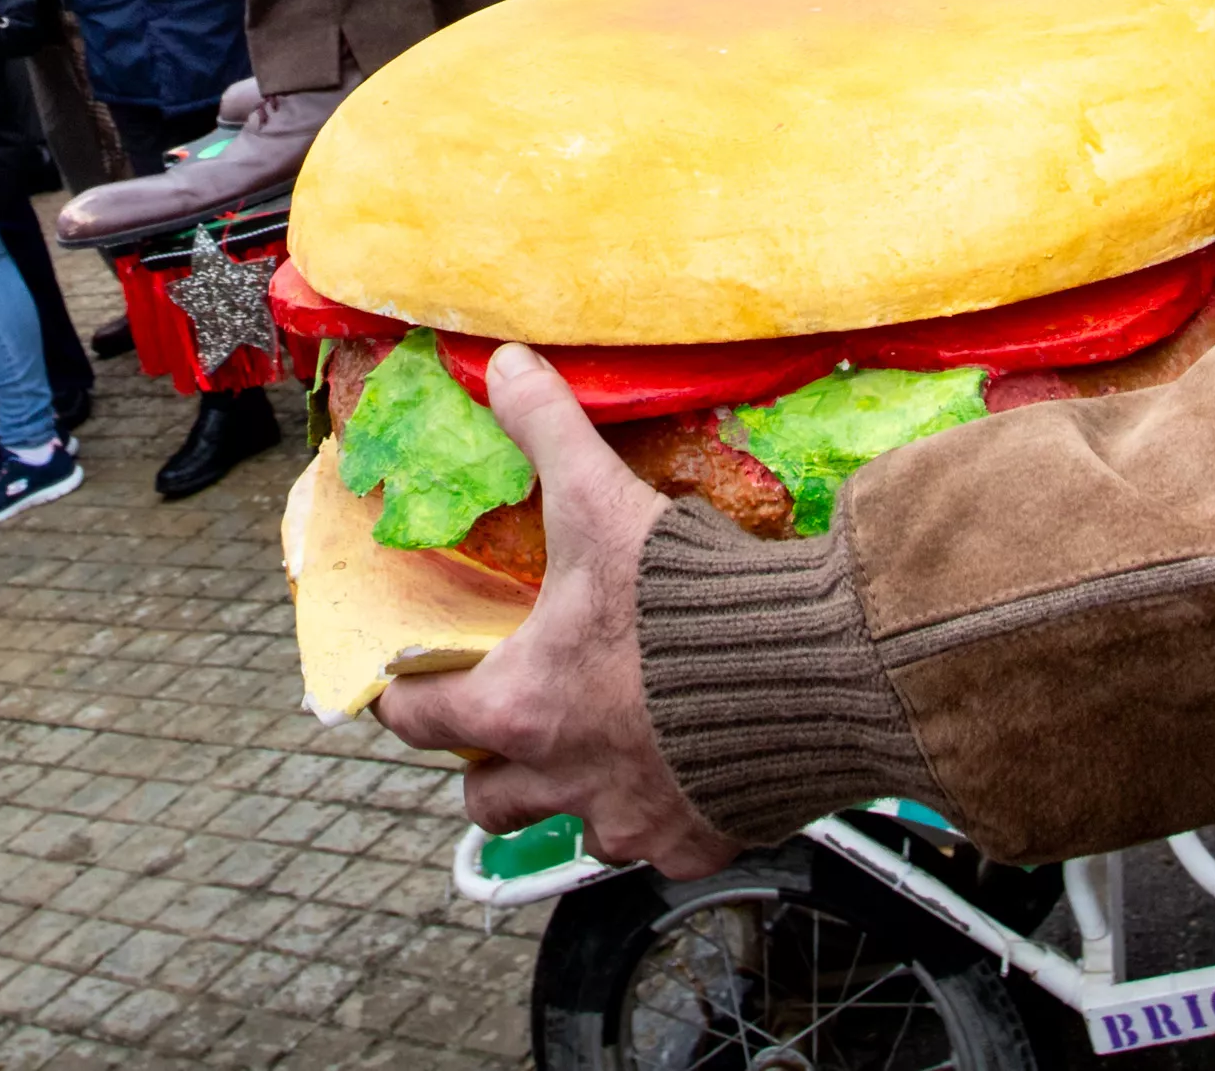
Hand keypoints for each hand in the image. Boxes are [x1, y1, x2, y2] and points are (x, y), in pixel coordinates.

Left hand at [371, 347, 733, 877]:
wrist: (812, 673)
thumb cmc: (689, 601)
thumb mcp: (603, 502)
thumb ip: (547, 434)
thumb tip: (506, 368)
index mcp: (520, 706)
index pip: (419, 721)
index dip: (403, 700)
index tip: (402, 689)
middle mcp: (563, 780)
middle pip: (486, 800)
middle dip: (491, 768)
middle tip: (514, 721)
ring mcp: (629, 822)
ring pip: (573, 831)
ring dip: (577, 794)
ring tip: (604, 746)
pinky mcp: (697, 843)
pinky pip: (662, 845)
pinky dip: (667, 814)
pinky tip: (690, 767)